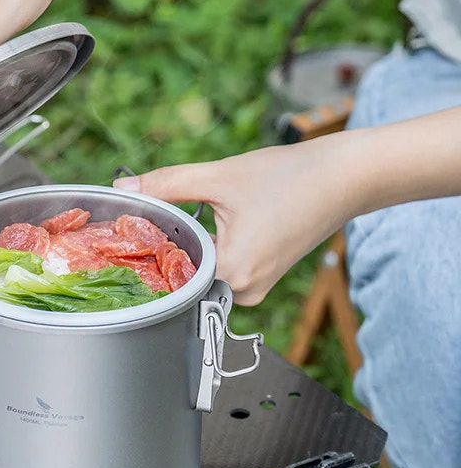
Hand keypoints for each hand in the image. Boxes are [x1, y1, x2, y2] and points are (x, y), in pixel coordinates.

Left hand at [114, 139, 356, 305]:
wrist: (345, 178)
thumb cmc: (290, 177)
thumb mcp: (219, 176)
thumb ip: (166, 184)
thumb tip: (122, 188)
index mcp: (234, 273)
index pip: (170, 278)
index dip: (144, 256)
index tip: (121, 238)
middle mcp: (244, 290)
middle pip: (184, 278)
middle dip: (161, 251)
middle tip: (134, 225)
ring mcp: (254, 287)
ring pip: (201, 274)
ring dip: (184, 249)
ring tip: (166, 222)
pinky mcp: (260, 276)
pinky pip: (220, 269)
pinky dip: (205, 249)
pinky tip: (194, 227)